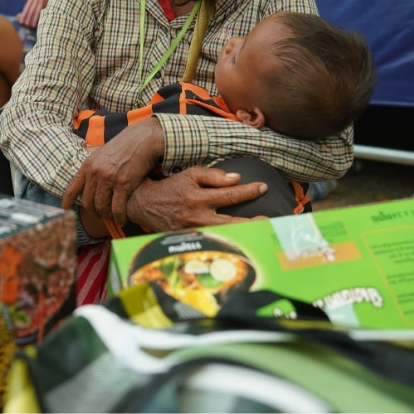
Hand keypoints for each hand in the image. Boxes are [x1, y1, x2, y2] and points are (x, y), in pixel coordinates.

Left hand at [62, 118, 163, 226]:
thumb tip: (87, 178)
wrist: (143, 139)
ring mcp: (109, 178)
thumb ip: (94, 166)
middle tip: (99, 216)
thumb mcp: (103, 153)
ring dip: (106, 216)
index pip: (73, 188)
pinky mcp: (123, 184)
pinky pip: (117, 208)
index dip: (67, 201)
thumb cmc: (125, 145)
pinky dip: (119, 217)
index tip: (65, 210)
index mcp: (88, 165)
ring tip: (112, 218)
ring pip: (101, 207)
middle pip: (87, 202)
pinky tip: (122, 220)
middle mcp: (95, 172)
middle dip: (93, 212)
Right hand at [125, 166, 267, 232]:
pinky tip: (241, 239)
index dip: (248, 191)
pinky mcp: (191, 239)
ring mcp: (194, 231)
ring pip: (224, 234)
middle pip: (231, 221)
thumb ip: (212, 176)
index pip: (229, 194)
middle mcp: (197, 216)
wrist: (145, 204)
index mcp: (198, 198)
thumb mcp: (189, 174)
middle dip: (252, 222)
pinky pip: (214, 240)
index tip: (262, 187)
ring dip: (243, 233)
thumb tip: (236, 178)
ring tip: (259, 231)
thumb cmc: (171, 187)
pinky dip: (228, 240)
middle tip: (268, 220)